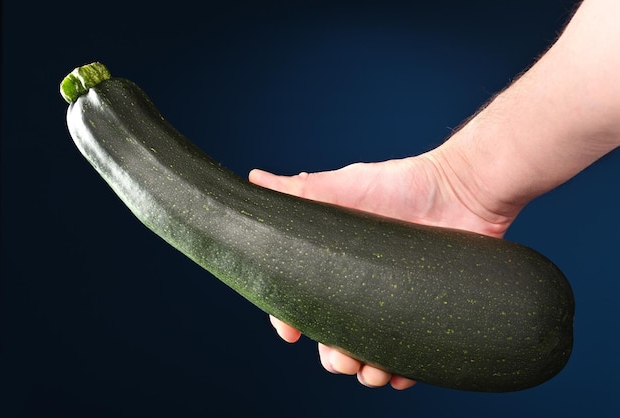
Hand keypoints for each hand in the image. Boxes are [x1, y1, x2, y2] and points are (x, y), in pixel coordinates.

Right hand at [249, 154, 516, 388]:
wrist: (462, 190)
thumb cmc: (401, 185)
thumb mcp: (343, 188)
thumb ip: (300, 191)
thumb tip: (254, 178)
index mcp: (335, 266)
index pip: (301, 300)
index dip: (288, 318)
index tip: (288, 330)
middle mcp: (361, 289)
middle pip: (334, 337)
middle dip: (331, 356)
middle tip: (340, 355)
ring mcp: (395, 305)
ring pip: (370, 355)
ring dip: (364, 372)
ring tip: (371, 370)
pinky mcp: (427, 316)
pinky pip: (413, 359)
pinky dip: (404, 374)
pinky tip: (401, 375)